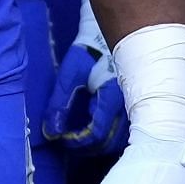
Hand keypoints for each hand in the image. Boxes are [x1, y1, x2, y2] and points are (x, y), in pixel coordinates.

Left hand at [43, 41, 127, 155]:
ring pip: (118, 140)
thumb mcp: (70, 74)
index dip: (76, 142)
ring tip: (79, 139)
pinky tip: (95, 129)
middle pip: (109, 143)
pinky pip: (124, 131)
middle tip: (68, 142)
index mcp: (112, 98)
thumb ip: (59, 104)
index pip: (96, 134)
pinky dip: (108, 137)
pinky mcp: (133, 106)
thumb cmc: (89, 52)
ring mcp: (133, 107)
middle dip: (86, 148)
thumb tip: (51, 131)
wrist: (108, 36)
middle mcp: (128, 106)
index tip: (61, 139)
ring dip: (98, 144)